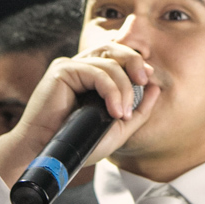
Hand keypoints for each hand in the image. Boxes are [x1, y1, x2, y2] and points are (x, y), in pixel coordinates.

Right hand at [0, 42, 160, 183]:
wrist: (49, 155)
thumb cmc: (79, 143)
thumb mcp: (116, 128)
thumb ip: (137, 110)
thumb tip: (155, 87)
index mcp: (90, 75)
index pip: (116, 56)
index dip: (135, 63)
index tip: (148, 81)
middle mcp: (79, 67)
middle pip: (113, 48)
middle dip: (134, 61)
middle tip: (145, 81)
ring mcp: (69, 67)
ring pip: (108, 63)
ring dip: (123, 88)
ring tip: (122, 114)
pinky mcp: (62, 71)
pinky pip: (96, 72)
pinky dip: (111, 91)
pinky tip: (114, 111)